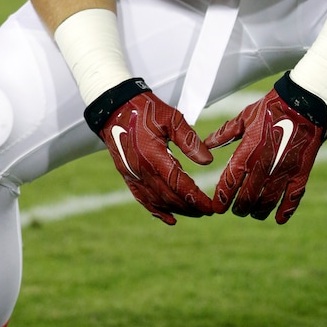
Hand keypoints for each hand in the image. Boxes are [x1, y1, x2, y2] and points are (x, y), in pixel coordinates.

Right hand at [93, 86, 214, 224]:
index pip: (180, 185)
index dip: (197, 198)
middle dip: (190, 207)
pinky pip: (143, 199)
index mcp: (154, 156)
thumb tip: (207, 161)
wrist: (114, 108)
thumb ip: (189, 140)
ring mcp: (133, 175)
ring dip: (177, 209)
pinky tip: (169, 218)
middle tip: (208, 211)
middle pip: (170, 197)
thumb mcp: (171, 118)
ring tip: (195, 213)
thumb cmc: (145, 110)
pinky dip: (157, 211)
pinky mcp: (127, 176)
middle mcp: (142, 170)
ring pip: (157, 201)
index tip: (212, 207)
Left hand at [204, 73, 326, 223]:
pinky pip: (293, 198)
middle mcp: (264, 164)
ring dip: (258, 211)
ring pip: (268, 201)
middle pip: (248, 197)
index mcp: (248, 150)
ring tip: (253, 213)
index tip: (217, 207)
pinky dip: (286, 211)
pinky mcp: (301, 172)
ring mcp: (284, 170)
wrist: (303, 101)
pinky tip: (279, 219)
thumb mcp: (244, 117)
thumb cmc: (271, 107)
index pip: (230, 182)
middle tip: (236, 210)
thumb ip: (225, 133)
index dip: (222, 198)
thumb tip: (206, 144)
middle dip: (239, 207)